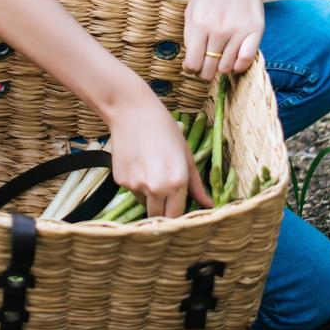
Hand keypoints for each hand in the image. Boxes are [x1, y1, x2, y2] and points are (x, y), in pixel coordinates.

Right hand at [106, 93, 213, 217]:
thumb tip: (209, 204)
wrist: (132, 112)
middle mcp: (156, 188)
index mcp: (176, 183)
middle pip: (159, 217)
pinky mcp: (120, 181)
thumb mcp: (186, 155)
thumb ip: (197, 185)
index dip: (177, 216)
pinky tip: (138, 164)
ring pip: (145, 203)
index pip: (177, 216)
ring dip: (150, 196)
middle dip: (163, 213)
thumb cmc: (165, 130)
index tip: (177, 212)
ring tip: (151, 170)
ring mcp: (136, 186)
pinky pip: (132, 190)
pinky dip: (136, 183)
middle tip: (165, 198)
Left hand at [183, 0, 266, 82]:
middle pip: (209, 70)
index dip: (191, 69)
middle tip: (206, 66)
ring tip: (219, 58)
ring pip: (227, 68)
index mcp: (199, 22)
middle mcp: (219, 29)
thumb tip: (191, 61)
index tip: (193, 66)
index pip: (193, 63)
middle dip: (205, 73)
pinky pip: (247, 60)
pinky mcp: (256, 30)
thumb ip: (189, 34)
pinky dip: (239, 65)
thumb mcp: (192, 6)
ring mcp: (239, 30)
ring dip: (221, 68)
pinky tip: (234, 58)